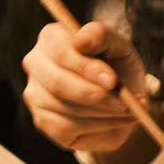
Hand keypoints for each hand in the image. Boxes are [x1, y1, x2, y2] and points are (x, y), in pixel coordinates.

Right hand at [21, 20, 152, 154]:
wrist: (123, 100)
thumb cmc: (117, 67)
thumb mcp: (118, 46)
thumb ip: (101, 35)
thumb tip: (79, 41)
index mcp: (51, 38)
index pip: (62, 53)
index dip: (88, 69)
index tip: (113, 81)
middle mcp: (35, 64)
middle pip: (57, 83)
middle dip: (94, 95)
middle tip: (123, 103)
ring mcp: (35, 94)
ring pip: (64, 108)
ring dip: (102, 113)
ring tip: (128, 111)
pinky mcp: (42, 121)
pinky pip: (66, 127)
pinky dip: (97, 126)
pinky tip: (114, 121)